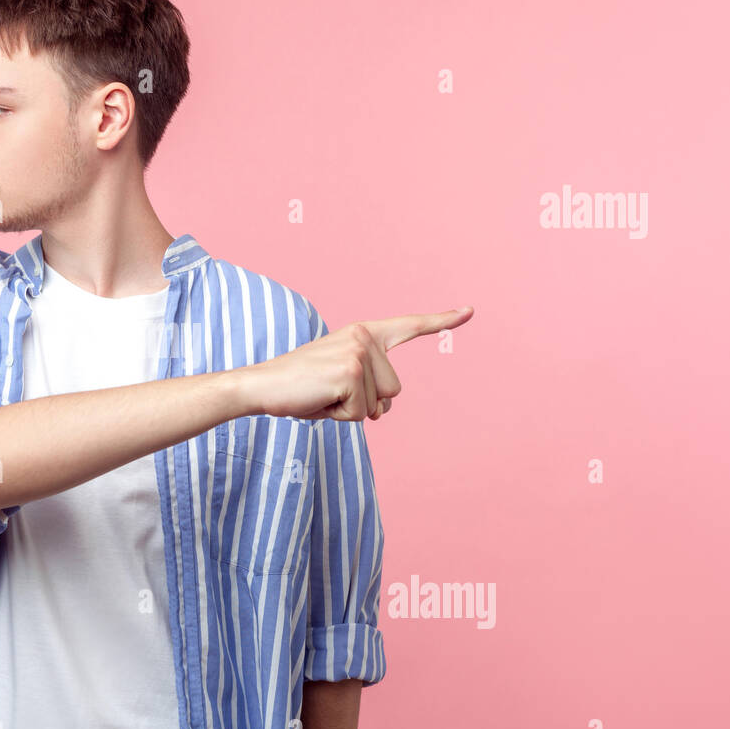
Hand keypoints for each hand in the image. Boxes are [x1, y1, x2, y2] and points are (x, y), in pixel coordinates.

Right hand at [241, 306, 473, 421]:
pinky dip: (338, 417)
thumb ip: (368, 389)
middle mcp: (363, 337)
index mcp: (362, 334)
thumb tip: (383, 410)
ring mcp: (358, 353)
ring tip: (321, 395)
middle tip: (328, 392)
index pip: (408, 327)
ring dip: (349, 411)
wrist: (260, 386)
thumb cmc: (298, 388)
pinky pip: (360, 415)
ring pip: (378, 406)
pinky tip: (318, 400)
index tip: (469, 311)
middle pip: (393, 392)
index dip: (441, 321)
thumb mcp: (340, 384)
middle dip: (363, 403)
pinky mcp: (350, 373)